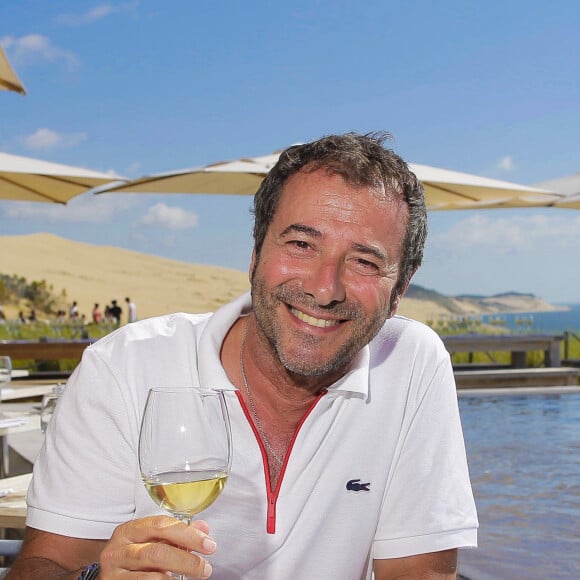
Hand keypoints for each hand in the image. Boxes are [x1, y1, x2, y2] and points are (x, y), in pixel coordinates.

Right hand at [99, 515, 215, 577]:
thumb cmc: (133, 555)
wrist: (110, 575)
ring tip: (195, 576)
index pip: (160, 525)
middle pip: (157, 552)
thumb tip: (203, 530)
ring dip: (178, 575)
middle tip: (204, 567)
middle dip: (186, 560)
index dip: (187, 534)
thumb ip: (176, 533)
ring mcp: (114, 573)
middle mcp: (117, 550)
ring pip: (152, 575)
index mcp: (128, 530)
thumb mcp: (152, 540)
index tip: (208, 543)